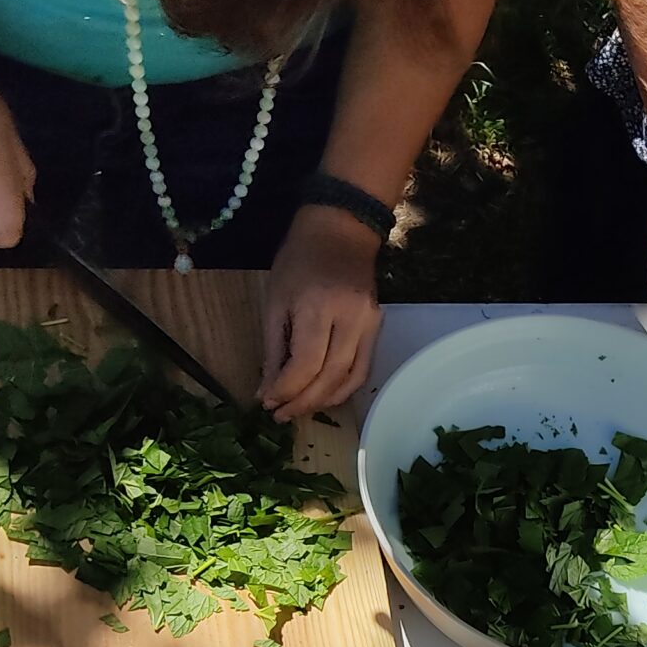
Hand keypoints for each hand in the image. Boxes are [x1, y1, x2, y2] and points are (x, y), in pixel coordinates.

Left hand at [262, 202, 382, 419]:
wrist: (342, 232)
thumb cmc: (299, 261)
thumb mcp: (275, 301)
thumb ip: (274, 349)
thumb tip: (268, 391)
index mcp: (318, 306)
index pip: (307, 363)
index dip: (287, 389)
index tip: (268, 402)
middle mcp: (351, 318)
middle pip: (331, 376)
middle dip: (303, 402)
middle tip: (280, 414)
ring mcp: (370, 324)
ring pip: (351, 378)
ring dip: (324, 401)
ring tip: (298, 409)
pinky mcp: (378, 328)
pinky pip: (363, 369)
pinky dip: (343, 388)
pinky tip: (322, 395)